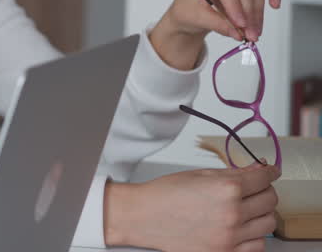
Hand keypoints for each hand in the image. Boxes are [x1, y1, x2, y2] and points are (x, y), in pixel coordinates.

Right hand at [104, 165, 280, 251]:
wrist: (144, 217)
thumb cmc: (165, 194)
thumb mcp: (200, 175)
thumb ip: (233, 173)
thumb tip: (258, 170)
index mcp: (226, 188)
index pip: (264, 178)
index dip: (269, 172)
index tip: (270, 172)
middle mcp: (233, 213)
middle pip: (270, 200)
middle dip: (264, 191)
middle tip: (254, 189)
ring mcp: (231, 236)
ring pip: (268, 223)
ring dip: (261, 214)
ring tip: (246, 209)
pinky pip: (257, 245)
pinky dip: (253, 235)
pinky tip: (240, 227)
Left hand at [151, 0, 280, 69]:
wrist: (192, 10)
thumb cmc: (189, 9)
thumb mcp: (196, 18)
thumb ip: (216, 24)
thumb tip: (237, 33)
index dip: (234, 5)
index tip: (241, 24)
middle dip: (248, 13)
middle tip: (250, 34)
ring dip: (258, 11)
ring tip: (254, 32)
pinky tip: (274, 5)